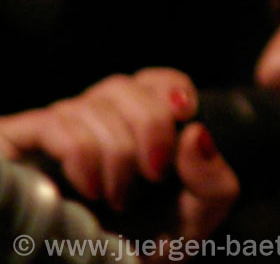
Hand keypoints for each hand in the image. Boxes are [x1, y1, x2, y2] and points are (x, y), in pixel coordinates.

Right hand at [0, 67, 238, 239]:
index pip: (155, 81)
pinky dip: (81, 153)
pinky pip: (56, 124)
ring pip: (91, 105)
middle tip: (155, 174)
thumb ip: (213, 180)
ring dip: (116, 153)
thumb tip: (197, 133)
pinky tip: (89, 188)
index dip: (171, 89)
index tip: (186, 115)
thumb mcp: (195, 217)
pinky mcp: (21, 142)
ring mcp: (57, 130)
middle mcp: (96, 120)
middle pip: (124, 87)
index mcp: (137, 124)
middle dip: (150, 126)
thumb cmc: (147, 244)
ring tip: (119, 198)